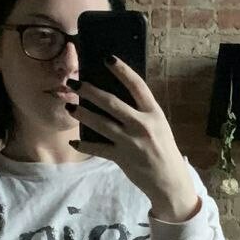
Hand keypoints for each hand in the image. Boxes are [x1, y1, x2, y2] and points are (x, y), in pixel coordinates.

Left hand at [68, 58, 200, 221]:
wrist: (169, 180)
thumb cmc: (163, 149)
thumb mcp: (159, 125)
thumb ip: (142, 112)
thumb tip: (116, 98)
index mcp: (154, 113)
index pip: (137, 85)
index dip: (122, 70)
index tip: (107, 58)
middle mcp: (142, 124)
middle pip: (111, 102)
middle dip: (90, 91)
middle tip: (74, 83)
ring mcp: (131, 141)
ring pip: (100, 123)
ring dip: (82, 113)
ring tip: (70, 106)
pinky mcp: (122, 157)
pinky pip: (98, 148)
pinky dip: (84, 145)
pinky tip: (74, 141)